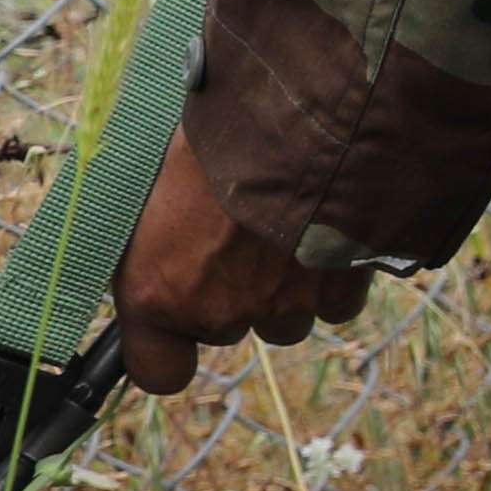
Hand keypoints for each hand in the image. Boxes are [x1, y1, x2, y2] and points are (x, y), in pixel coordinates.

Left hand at [110, 144, 366, 396]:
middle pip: (225, 330)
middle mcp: (217, 311)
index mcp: (155, 292)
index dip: (167, 352)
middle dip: (229, 292)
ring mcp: (282, 306)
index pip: (158, 373)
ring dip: (281, 288)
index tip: (171, 325)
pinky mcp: (339, 291)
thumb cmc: (207, 139)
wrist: (292, 116)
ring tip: (283, 229)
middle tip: (233, 233)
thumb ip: (153, 237)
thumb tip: (155, 244)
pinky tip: (326, 233)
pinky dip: (331, 279)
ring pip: (282, 319)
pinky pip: (334, 305)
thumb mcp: (152, 184)